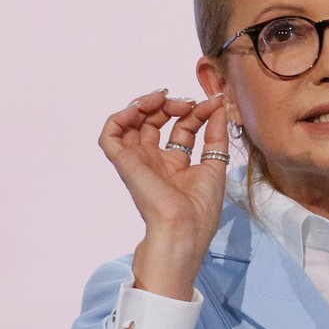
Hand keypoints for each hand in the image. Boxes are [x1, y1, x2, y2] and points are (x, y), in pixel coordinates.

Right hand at [98, 89, 228, 299]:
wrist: (183, 230)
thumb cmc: (200, 209)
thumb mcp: (216, 164)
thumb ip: (216, 134)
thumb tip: (218, 107)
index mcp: (176, 164)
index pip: (182, 128)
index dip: (195, 112)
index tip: (211, 103)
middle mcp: (155, 161)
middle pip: (156, 122)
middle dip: (170, 105)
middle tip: (185, 102)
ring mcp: (138, 161)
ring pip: (131, 123)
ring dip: (145, 104)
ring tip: (161, 98)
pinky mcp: (124, 163)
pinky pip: (110, 135)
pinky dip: (120, 117)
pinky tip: (140, 109)